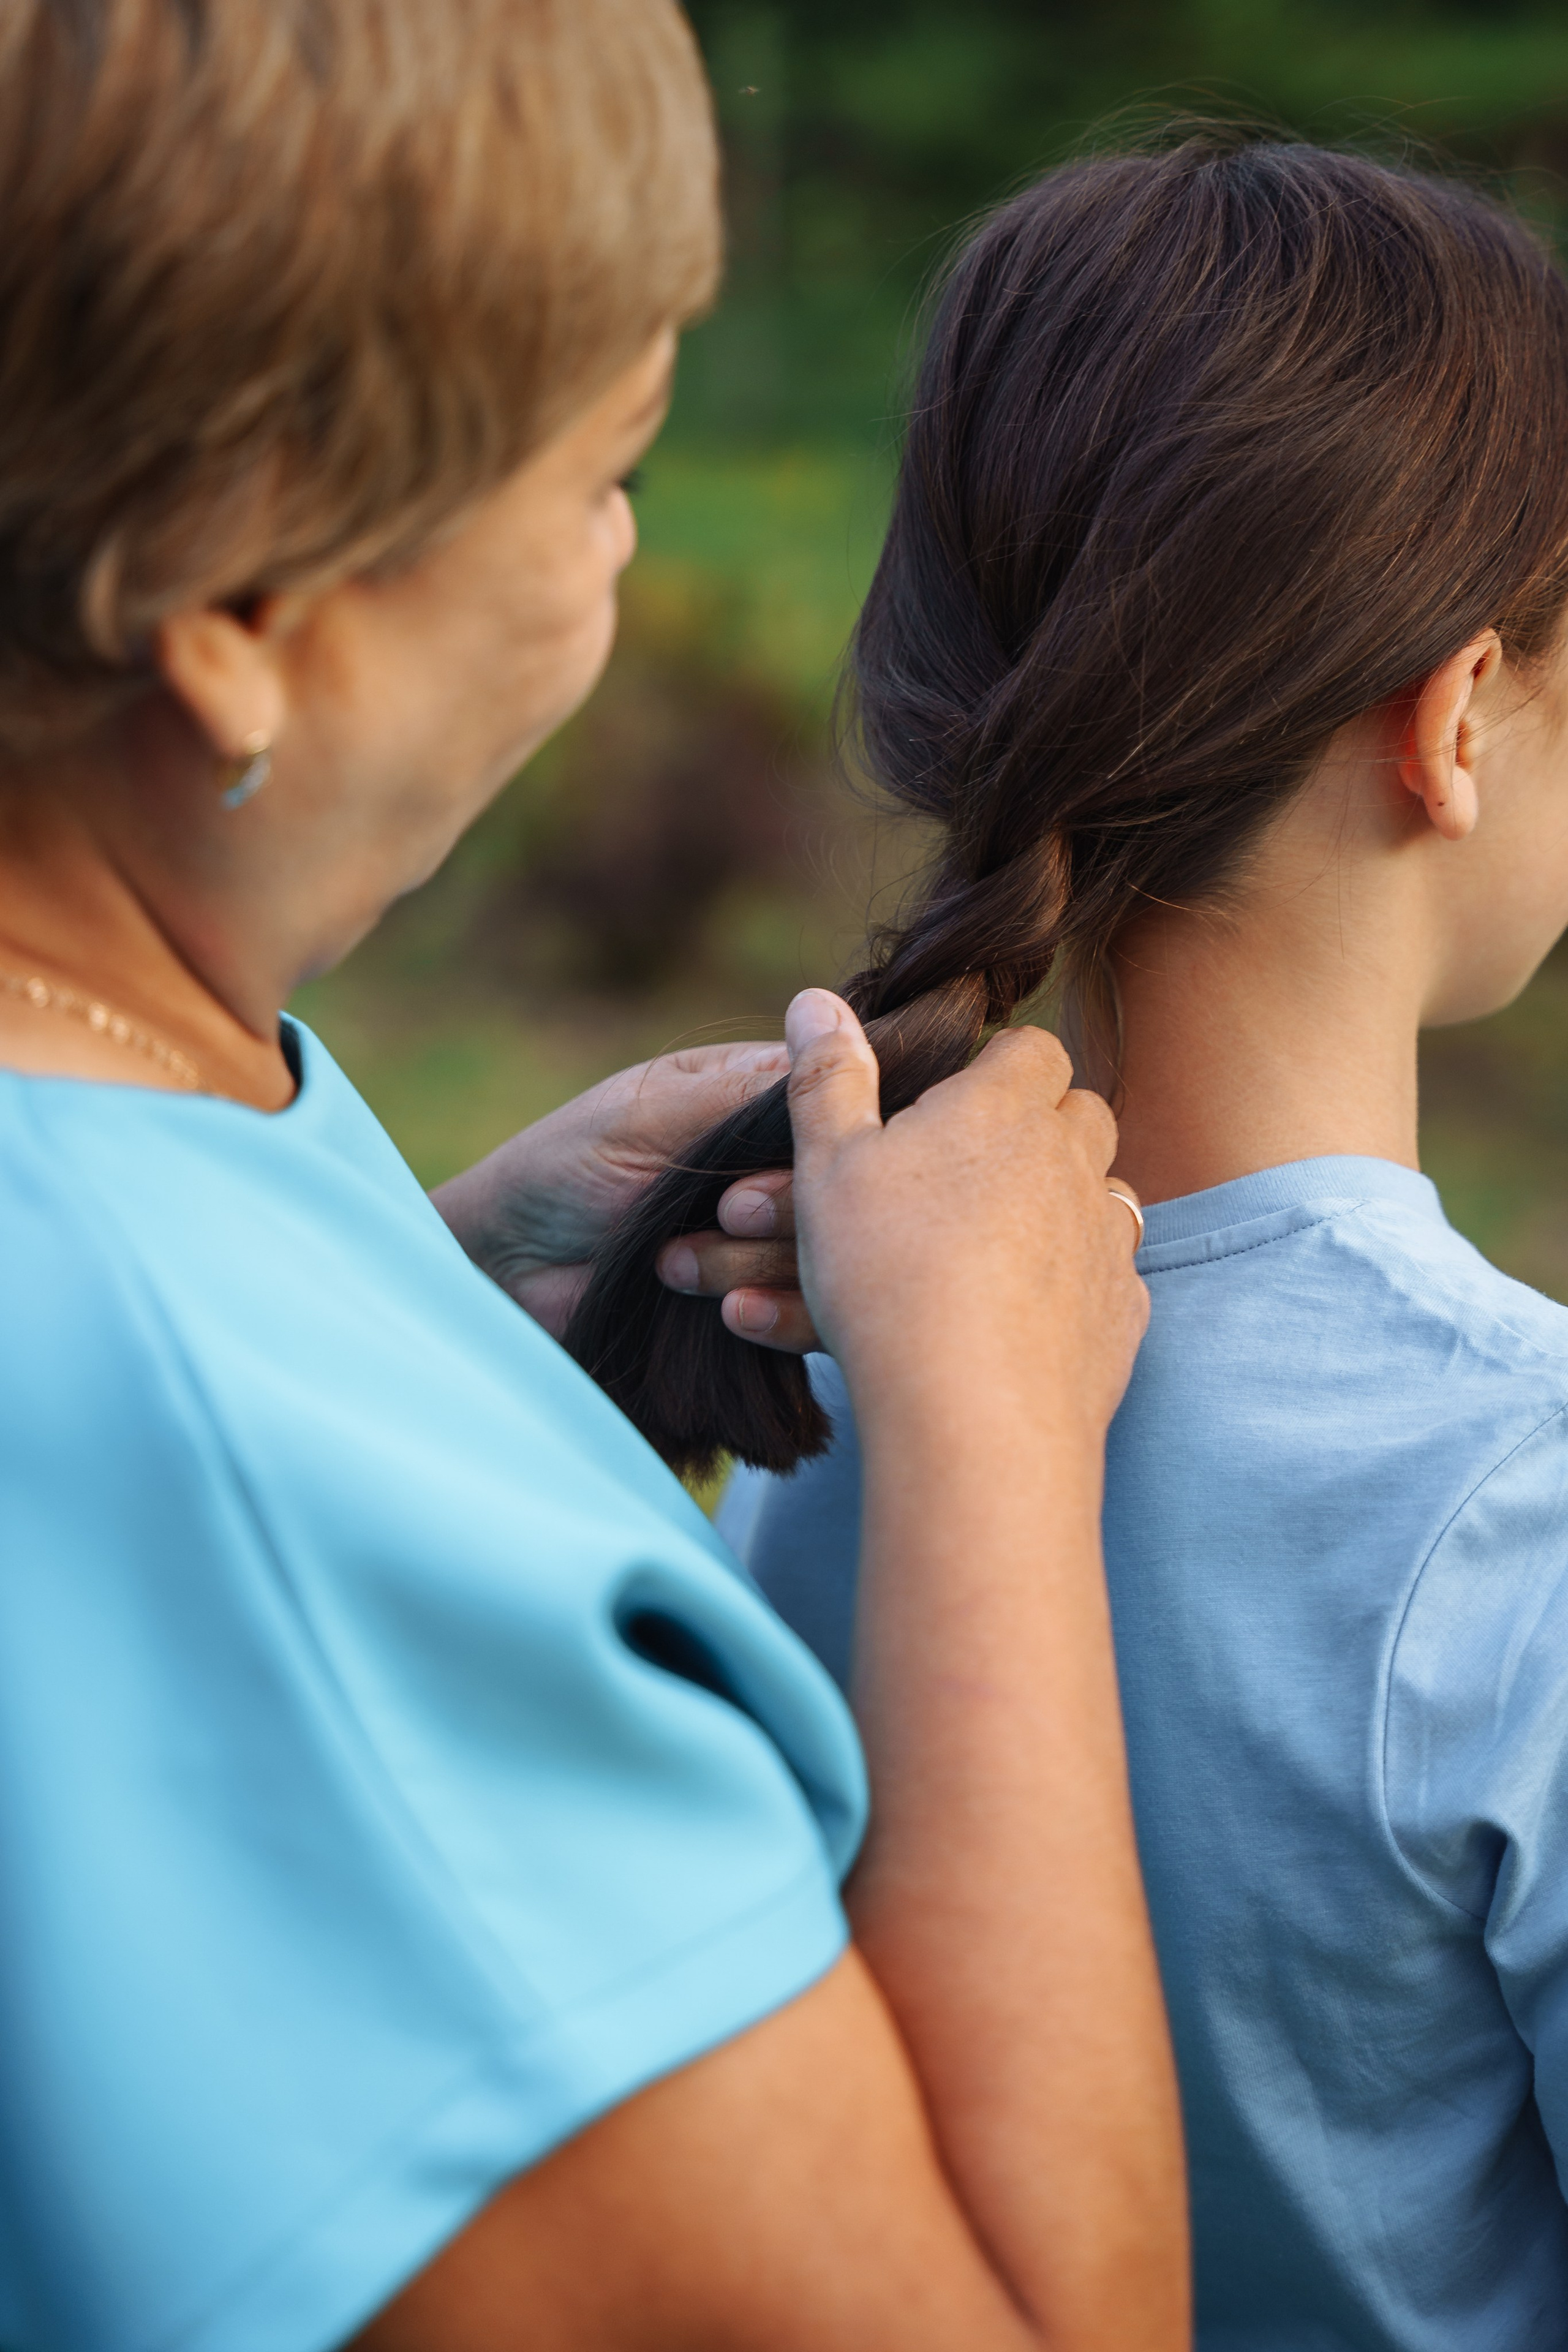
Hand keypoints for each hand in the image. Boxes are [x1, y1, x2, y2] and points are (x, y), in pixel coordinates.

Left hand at [431, 1042, 815, 1346]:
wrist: (509, 1270)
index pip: (841, 1099)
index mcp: (756, 1094)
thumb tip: (836, 1058)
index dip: (830, 1131)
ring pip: (830, 1253)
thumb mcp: (646, 1114)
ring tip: (676, 1263)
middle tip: (725, 1210)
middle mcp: (778, 1163)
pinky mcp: (762, 1300)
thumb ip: (741, 1093)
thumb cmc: (562, 1168)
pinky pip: (810, 1316)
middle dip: (785, 1205)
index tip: (773, 1158)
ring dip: (753, 1261)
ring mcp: (772, 1236)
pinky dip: (773, 1316)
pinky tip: (724, 1312)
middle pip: (845, 1184)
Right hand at [784, 989, 1147, 1435]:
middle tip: (970, 1171)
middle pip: (1081, 1113)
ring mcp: (1108, 1239)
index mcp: (1005, 1107)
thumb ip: (826, 1078)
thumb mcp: (828, 1167)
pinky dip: (1073, 1288)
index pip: (1032, 1048)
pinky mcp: (1122, 1314)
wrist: (970, 1415)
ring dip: (1061, 1206)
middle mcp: (1074, 1161)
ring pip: (1105, 1194)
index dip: (997, 1065)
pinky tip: (1021, 1319)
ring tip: (993, 1247)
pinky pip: (1110, 1279)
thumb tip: (813, 998)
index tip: (954, 1099)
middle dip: (1039, 1128)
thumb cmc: (887, 1276)